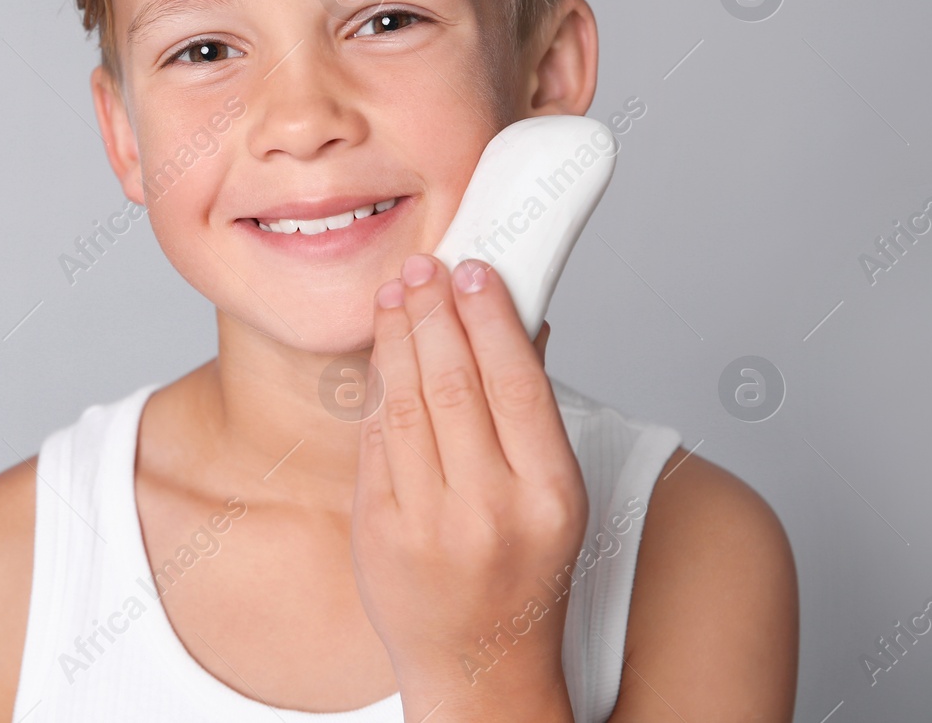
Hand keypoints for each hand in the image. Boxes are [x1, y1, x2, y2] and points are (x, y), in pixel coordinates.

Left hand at [351, 254, 586, 721]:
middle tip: (422, 267)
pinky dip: (378, 387)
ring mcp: (429, 523)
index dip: (490, 317)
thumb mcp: (555, 497)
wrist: (479, 664)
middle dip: (433, 312)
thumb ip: (532, 413)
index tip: (472, 270)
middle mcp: (490, 510)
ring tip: (395, 294)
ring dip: (396, 336)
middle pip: (454, 382)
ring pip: (406, 403)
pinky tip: (382, 351)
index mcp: (550, 496)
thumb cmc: (524, 573)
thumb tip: (517, 321)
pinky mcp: (380, 530)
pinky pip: (375, 439)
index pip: (517, 382)